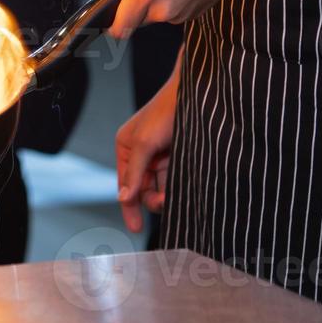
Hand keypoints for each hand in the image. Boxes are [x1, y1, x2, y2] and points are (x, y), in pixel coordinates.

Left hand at [110, 0, 257, 37]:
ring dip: (157, 1)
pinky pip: (175, 12)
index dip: (113, 25)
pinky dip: (174, 0)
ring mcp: (181, 14)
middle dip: (137, 4)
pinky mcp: (196, 13)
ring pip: (158, 15)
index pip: (121, 28)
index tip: (110, 19)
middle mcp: (162, 10)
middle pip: (138, 19)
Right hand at [117, 74, 177, 232]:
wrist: (197, 94)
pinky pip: (176, 180)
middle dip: (153, 199)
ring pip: (161, 187)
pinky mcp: (179, 157)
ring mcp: (161, 156)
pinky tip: (186, 188)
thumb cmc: (166, 111)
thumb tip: (124, 198)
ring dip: (168, 194)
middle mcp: (142, 154)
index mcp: (126, 147)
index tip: (136, 228)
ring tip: (176, 194)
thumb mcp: (145, 142)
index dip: (129, 206)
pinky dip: (179, 187)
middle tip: (166, 202)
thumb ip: (134, 172)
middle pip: (143, 189)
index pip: (125, 184)